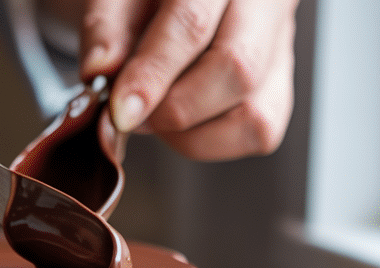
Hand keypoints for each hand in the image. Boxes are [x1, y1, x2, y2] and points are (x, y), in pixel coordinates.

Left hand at [74, 0, 297, 160]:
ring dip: (193, 133)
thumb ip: (105, 28)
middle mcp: (264, 4)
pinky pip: (259, 133)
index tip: (121, 111)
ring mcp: (280, 47)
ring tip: (158, 115)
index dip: (153, 74)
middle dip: (174, 109)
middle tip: (134, 115)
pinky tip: (185, 122)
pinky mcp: (280, 85)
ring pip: (254, 113)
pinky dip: (212, 141)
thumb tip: (99, 71)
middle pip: (237, 68)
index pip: (192, 22)